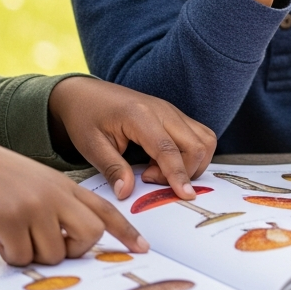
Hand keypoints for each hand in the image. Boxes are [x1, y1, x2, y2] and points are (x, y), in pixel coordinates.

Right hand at [0, 135, 146, 265]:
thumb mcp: (38, 185)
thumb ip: (60, 205)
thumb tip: (71, 240)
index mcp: (66, 186)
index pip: (105, 209)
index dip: (125, 230)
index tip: (142, 247)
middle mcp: (56, 195)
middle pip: (90, 235)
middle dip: (75, 251)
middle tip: (54, 247)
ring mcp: (35, 206)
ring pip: (55, 253)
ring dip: (34, 255)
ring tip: (17, 238)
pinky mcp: (11, 219)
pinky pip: (23, 257)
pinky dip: (12, 256)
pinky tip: (1, 240)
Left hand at [48, 76, 215, 200]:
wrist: (86, 93)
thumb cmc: (86, 117)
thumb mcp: (90, 146)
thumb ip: (112, 168)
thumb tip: (127, 192)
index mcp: (140, 116)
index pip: (168, 149)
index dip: (179, 175)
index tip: (185, 196)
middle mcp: (163, 110)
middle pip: (196, 145)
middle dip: (186, 172)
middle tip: (151, 179)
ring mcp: (172, 111)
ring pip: (204, 140)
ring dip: (193, 163)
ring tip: (158, 171)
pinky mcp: (175, 115)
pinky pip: (198, 136)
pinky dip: (191, 154)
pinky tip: (163, 161)